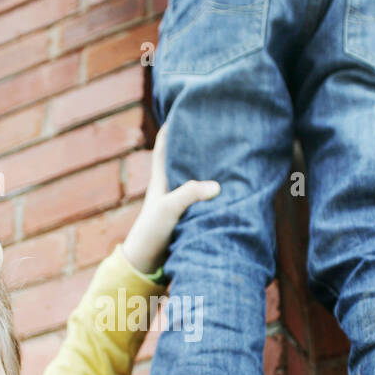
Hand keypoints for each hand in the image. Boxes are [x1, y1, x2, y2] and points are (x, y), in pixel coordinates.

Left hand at [121, 124, 219, 275]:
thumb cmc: (151, 232)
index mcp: (160, 179)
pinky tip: (228, 189)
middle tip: (214, 129)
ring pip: (194, 178)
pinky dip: (213, 192)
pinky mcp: (187, 217)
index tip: (183, 110)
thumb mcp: (168, 208)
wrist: (146, 264)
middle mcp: (169, 187)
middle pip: (182, 159)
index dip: (171, 128)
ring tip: (227, 154)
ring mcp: (178, 202)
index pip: (164, 146)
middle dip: (195, 144)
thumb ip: (190, 194)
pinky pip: (202, 198)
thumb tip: (218, 186)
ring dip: (207, 168)